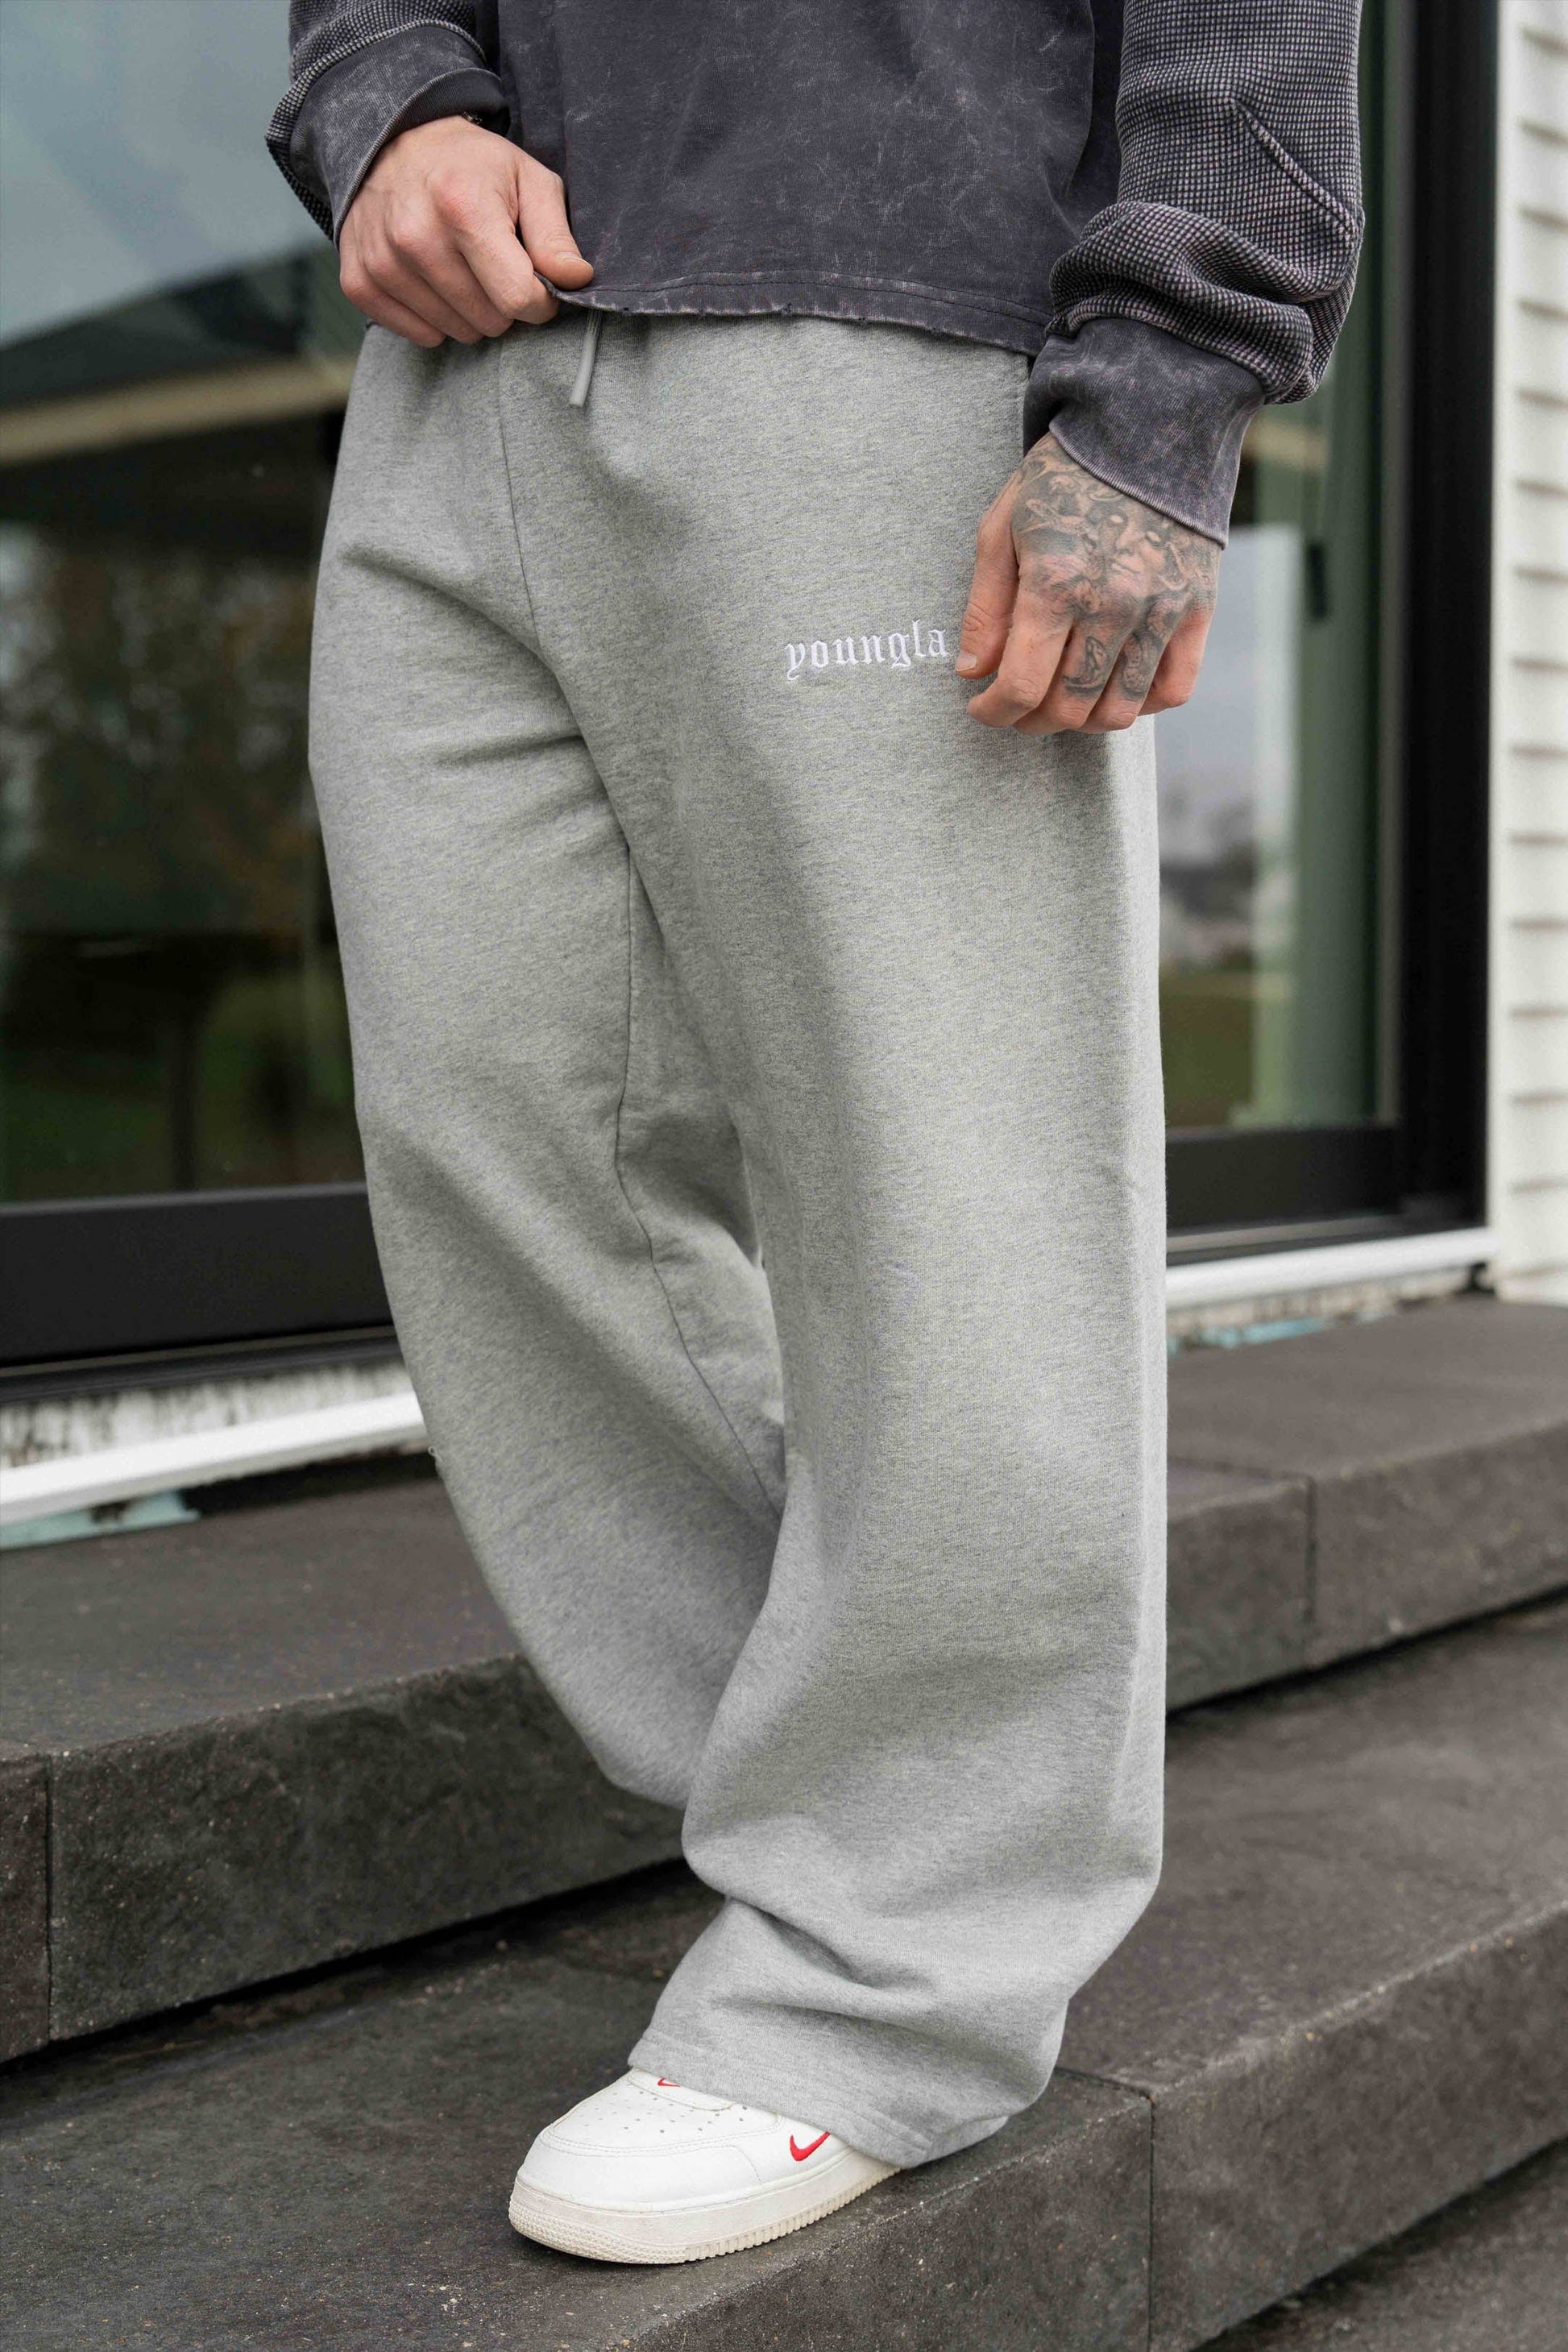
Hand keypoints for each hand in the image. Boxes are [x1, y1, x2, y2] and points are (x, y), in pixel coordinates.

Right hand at [338, 116, 592, 347]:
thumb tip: (576, 280)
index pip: (517, 298)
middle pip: (490, 321)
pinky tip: (432, 278)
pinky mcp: (360, 282)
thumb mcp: (528, 180)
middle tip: (493, 263)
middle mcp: (415, 237)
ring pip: (457, 333)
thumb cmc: (473, 167)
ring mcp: (383, 262)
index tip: (536, 281)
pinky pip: (421, 335)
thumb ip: (556, 235)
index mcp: (462, 207)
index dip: (539, 300)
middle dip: (503, 302)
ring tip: (461, 264)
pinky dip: (435, 317)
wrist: (395, 144)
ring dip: (470, 311)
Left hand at [957, 435, 1218, 732]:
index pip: (1022, 686)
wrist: (1147, 425)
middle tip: (1017, 707)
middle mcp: (1113, 603)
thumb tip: (973, 672)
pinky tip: (1113, 686)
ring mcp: (1162, 609)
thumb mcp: (1002, 528)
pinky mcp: (1198, 607)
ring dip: (1082, 720)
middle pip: (1069, 706)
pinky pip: (1173, 688)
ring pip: (1119, 709)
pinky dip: (1140, 702)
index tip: (982, 708)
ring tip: (1062, 700)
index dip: (994, 712)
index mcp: (1057, 582)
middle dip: (1031, 720)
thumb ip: (986, 607)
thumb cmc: (1062, 477)